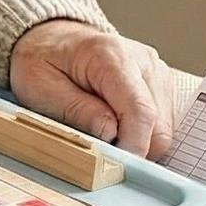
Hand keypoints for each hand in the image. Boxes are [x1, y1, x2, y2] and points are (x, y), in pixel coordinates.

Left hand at [8, 20, 174, 159]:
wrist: (50, 39)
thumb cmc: (42, 61)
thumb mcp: (41, 87)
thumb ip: (77, 110)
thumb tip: (111, 134)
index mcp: (112, 57)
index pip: (141, 111)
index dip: (133, 146)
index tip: (116, 166)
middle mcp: (144, 61)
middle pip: (159, 125)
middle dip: (133, 148)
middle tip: (100, 151)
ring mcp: (156, 73)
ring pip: (164, 128)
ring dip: (137, 142)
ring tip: (102, 133)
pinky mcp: (160, 85)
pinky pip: (161, 123)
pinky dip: (141, 134)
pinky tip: (115, 127)